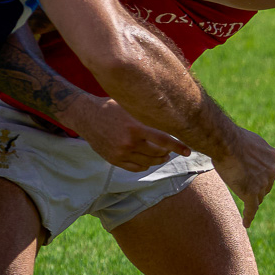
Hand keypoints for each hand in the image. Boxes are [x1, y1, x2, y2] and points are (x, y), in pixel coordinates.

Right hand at [60, 97, 189, 170]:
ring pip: (148, 163)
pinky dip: (145, 165)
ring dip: (158, 160)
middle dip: (168, 153)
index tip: (188, 151)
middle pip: (157, 153)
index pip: (164, 140)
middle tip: (172, 150)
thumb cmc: (111, 107)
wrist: (85, 116)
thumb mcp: (130, 107)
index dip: (178, 146)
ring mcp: (121, 153)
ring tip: (163, 156)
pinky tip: (148, 160)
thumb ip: (148, 115)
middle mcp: (129, 142)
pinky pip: (136, 168)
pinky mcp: (114, 160)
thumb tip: (172, 116)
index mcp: (136, 127)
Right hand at [212, 127, 274, 227]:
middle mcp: (272, 171)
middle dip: (258, 189)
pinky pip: (252, 209)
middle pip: (266, 186)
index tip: (255, 181)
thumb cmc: (232, 139)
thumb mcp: (250, 141)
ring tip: (248, 209)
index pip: (269, 173)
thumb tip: (248, 152)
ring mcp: (263, 183)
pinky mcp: (252, 193)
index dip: (262, 178)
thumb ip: (254, 151)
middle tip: (249, 192)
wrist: (226, 142)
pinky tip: (246, 223)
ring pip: (259, 197)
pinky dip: (249, 216)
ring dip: (253, 201)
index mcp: (273, 157)